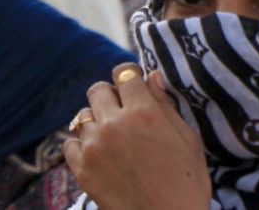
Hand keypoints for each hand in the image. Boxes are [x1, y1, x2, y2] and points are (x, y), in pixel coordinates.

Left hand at [63, 64, 210, 209]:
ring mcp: (94, 147)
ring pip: (83, 116)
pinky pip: (70, 144)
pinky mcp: (82, 169)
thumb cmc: (187, 184)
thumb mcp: (188, 140)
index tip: (132, 84)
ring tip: (113, 140)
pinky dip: (81, 147)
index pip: (124, 74)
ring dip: (97, 123)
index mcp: (144, 113)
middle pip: (98, 90)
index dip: (130, 77)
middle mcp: (114, 124)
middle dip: (111, 96)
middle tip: (123, 113)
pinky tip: (99, 156)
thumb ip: (166, 105)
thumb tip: (152, 76)